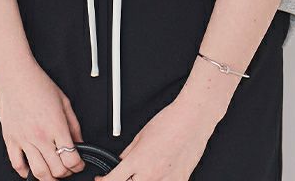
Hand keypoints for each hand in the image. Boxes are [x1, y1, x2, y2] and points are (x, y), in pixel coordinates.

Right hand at [0, 57, 86, 178]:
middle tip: (68, 167)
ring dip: (49, 178)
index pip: (71, 159)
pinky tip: (31, 169)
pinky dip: (26, 173)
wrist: (14, 74)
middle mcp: (40, 136)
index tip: (79, 163)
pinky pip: (17, 165)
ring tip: (53, 173)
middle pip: (57, 170)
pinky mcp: (10, 140)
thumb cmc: (37, 83)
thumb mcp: (64, 100)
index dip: (79, 165)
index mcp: (56, 126)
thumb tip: (79, 141)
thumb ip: (74, 124)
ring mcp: (24, 140)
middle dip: (66, 173)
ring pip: (39, 172)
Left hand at [94, 97, 217, 180]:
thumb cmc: (169, 122)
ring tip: (146, 170)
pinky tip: (161, 172)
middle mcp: (150, 174)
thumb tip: (121, 162)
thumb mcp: (141, 134)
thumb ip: (128, 152)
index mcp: (138, 160)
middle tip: (127, 173)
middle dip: (124, 180)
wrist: (192, 120)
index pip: (114, 179)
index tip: (102, 179)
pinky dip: (160, 180)